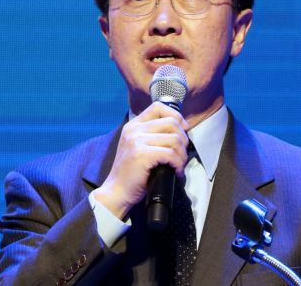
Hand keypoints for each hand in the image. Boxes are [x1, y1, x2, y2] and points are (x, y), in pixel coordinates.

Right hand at [93, 102, 189, 218]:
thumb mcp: (137, 146)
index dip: (176, 115)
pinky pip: (171, 154)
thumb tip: (180, 129)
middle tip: (182, 153)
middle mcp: (134, 130)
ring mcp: (137, 141)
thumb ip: (152, 135)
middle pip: (171, 122)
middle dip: (183, 139)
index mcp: (133, 125)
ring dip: (182, 154)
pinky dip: (178, 164)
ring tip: (179, 165)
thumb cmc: (131, 173)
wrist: (116, 192)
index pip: (158, 107)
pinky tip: (176, 171)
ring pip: (174, 139)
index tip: (183, 129)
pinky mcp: (142, 155)